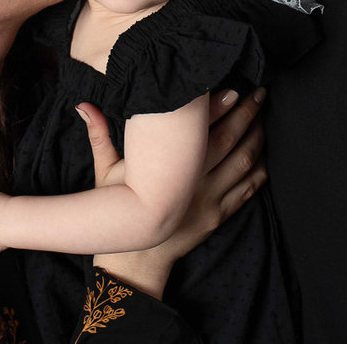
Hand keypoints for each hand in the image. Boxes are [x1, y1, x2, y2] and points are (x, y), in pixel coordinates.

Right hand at [77, 87, 266, 296]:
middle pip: (228, 141)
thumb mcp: (106, 172)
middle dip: (246, 114)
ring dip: (256, 138)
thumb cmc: (119, 209)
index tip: (232, 88)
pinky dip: (258, 171)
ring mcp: (209, 200)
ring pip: (243, 164)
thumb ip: (99, 136)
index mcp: (171, 168)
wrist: (135, 258)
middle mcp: (194, 182)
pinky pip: (246, 190)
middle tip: (258, 93)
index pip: (199, 130)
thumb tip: (83, 105)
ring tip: (262, 115)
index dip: (217, 108)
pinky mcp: (218, 216)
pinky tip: (263, 154)